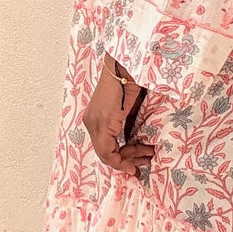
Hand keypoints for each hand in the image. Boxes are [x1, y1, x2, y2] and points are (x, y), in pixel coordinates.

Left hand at [82, 60, 155, 176]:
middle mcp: (91, 121)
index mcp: (95, 118)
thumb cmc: (132, 81)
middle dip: (123, 162)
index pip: (103, 147)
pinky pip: (107, 150)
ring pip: (104, 154)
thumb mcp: (129, 108)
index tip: (133, 167)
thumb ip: (128, 124)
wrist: (129, 64)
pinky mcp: (104, 121)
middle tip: (140, 166)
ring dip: (124, 161)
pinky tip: (133, 161)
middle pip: (103, 153)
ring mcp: (95, 122)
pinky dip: (120, 159)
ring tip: (141, 162)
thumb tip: (135, 141)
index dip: (117, 160)